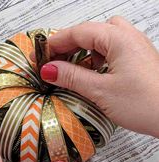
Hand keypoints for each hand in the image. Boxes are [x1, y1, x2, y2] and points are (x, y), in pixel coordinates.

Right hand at [37, 16, 158, 136]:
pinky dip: (93, 60)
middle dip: (66, 47)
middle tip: (52, 64)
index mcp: (118, 38)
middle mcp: (127, 37)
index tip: (39, 55)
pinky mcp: (133, 60)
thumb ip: (72, 77)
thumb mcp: (101, 90)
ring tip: (70, 70)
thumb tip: (49, 70)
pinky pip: (108, 52)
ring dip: (81, 53)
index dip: (54, 43)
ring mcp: (132, 48)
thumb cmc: (147, 103)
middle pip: (88, 33)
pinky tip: (89, 74)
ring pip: (98, 42)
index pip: (77, 32)